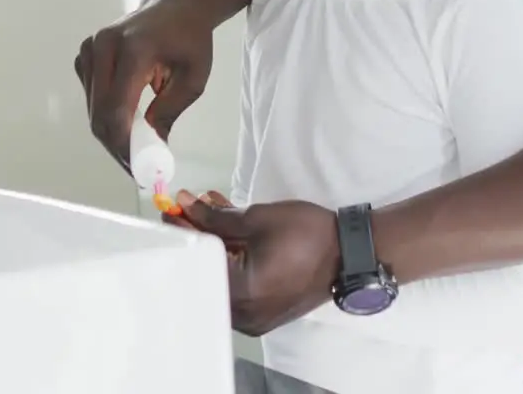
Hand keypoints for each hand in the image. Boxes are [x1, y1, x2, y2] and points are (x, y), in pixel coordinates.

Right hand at [75, 0, 213, 169]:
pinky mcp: (85, 54)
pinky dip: (106, 116)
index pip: (117, 108)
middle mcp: (104, 46)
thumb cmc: (190, 40)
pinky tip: (127, 123)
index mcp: (133, 49)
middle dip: (116, 146)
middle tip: (136, 168)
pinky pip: (91, 97)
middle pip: (99, 113)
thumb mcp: (192, 79)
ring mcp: (90, 48)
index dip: (124, 145)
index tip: (139, 169)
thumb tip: (152, 151)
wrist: (176, 6)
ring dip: (111, 134)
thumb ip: (169, 112)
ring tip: (136, 149)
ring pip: (92, 109)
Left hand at [173, 191, 340, 336]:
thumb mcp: (258, 218)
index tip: (170, 211)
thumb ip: (216, 216)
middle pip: (206, 273)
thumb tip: (185, 203)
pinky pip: (237, 286)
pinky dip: (230, 260)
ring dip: (215, 246)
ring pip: (221, 278)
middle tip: (190, 209)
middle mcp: (243, 315)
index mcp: (241, 294)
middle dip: (198, 238)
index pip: (198, 261)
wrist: (351, 253)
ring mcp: (254, 318)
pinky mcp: (263, 312)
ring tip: (211, 212)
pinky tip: (228, 232)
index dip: (182, 234)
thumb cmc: (308, 234)